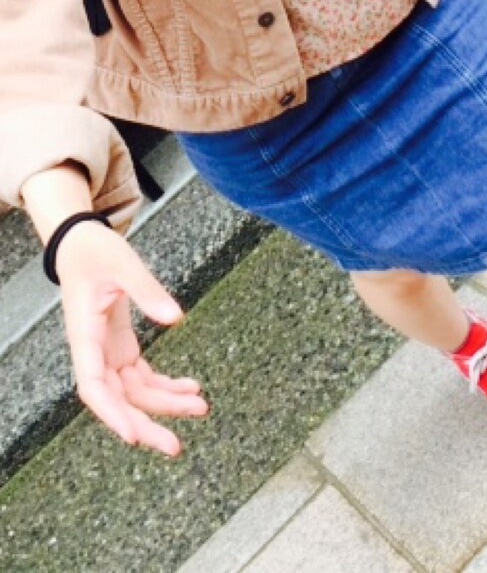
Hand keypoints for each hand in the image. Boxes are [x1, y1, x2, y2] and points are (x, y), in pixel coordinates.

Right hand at [55, 221, 208, 454]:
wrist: (81, 244)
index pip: (94, 386)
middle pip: (118, 400)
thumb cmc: (94, 252)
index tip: (133, 436)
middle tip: (176, 446)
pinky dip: (166, 384)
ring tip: (200, 408)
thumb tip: (176, 318)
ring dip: (165, 403)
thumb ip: (147, 290)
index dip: (112, 414)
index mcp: (84, 336)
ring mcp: (107, 352)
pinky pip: (142, 376)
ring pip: (135, 392)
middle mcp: (94, 352)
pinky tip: (191, 387)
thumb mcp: (122, 263)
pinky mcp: (120, 347)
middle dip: (146, 424)